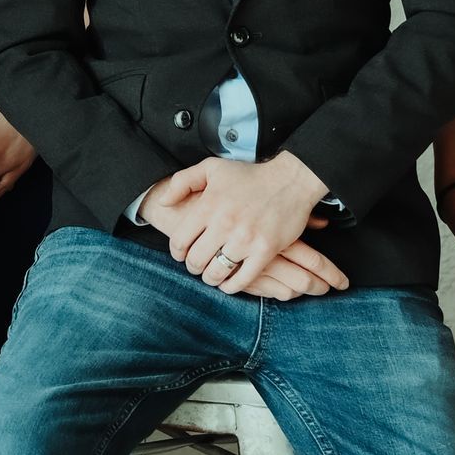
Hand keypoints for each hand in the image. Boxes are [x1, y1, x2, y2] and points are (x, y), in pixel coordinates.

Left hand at [151, 154, 344, 298]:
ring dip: (210, 278)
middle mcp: (224, 224)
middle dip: (193, 267)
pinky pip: (242, 279)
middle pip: (196, 260)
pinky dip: (232, 286)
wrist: (290, 180)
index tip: (182, 254)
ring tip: (212, 275)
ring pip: (216, 272)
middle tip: (197, 265)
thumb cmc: (250, 175)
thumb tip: (163, 202)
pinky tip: (229, 283)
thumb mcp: (211, 168)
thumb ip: (182, 182)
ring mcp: (245, 239)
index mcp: (208, 206)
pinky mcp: (265, 251)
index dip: (177, 252)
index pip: (179, 241)